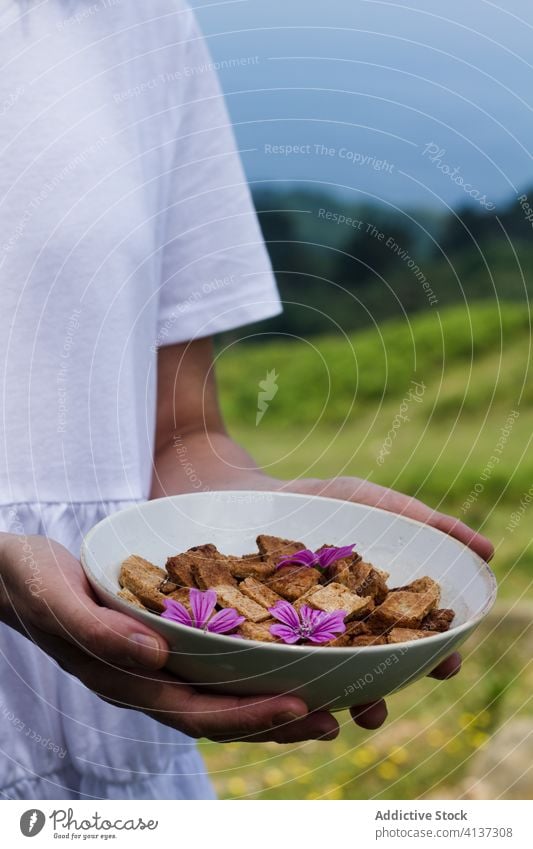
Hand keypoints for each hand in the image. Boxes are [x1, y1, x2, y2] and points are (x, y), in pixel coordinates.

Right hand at [0, 534, 337, 742]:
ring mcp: (154, 664)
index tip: (300, 707)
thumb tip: (155, 655)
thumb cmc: (29, 581)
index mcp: (125, 679)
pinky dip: (251, 668)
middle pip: (221, 713)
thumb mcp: (56, 598)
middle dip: (278, 721)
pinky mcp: (161, 639)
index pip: (197, 711)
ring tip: (330, 698)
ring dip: (273, 703)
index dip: (249, 716)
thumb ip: (98, 630)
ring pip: (222, 694)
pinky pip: (213, 663)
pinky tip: (283, 653)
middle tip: (338, 714)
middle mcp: (147, 680)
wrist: (12, 573)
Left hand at [280, 475, 489, 730]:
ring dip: (349, 699)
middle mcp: (350, 625)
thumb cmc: (328, 501)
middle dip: (387, 690)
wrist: (261, 496)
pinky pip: (289, 665)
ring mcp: (311, 633)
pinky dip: (298, 683)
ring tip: (356, 710)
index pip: (416, 639)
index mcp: (382, 603)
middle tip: (387, 704)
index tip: (448, 663)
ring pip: (337, 677)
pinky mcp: (274, 634)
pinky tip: (303, 695)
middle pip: (378, 667)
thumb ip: (430, 525)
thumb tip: (488, 551)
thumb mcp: (378, 503)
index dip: (436, 655)